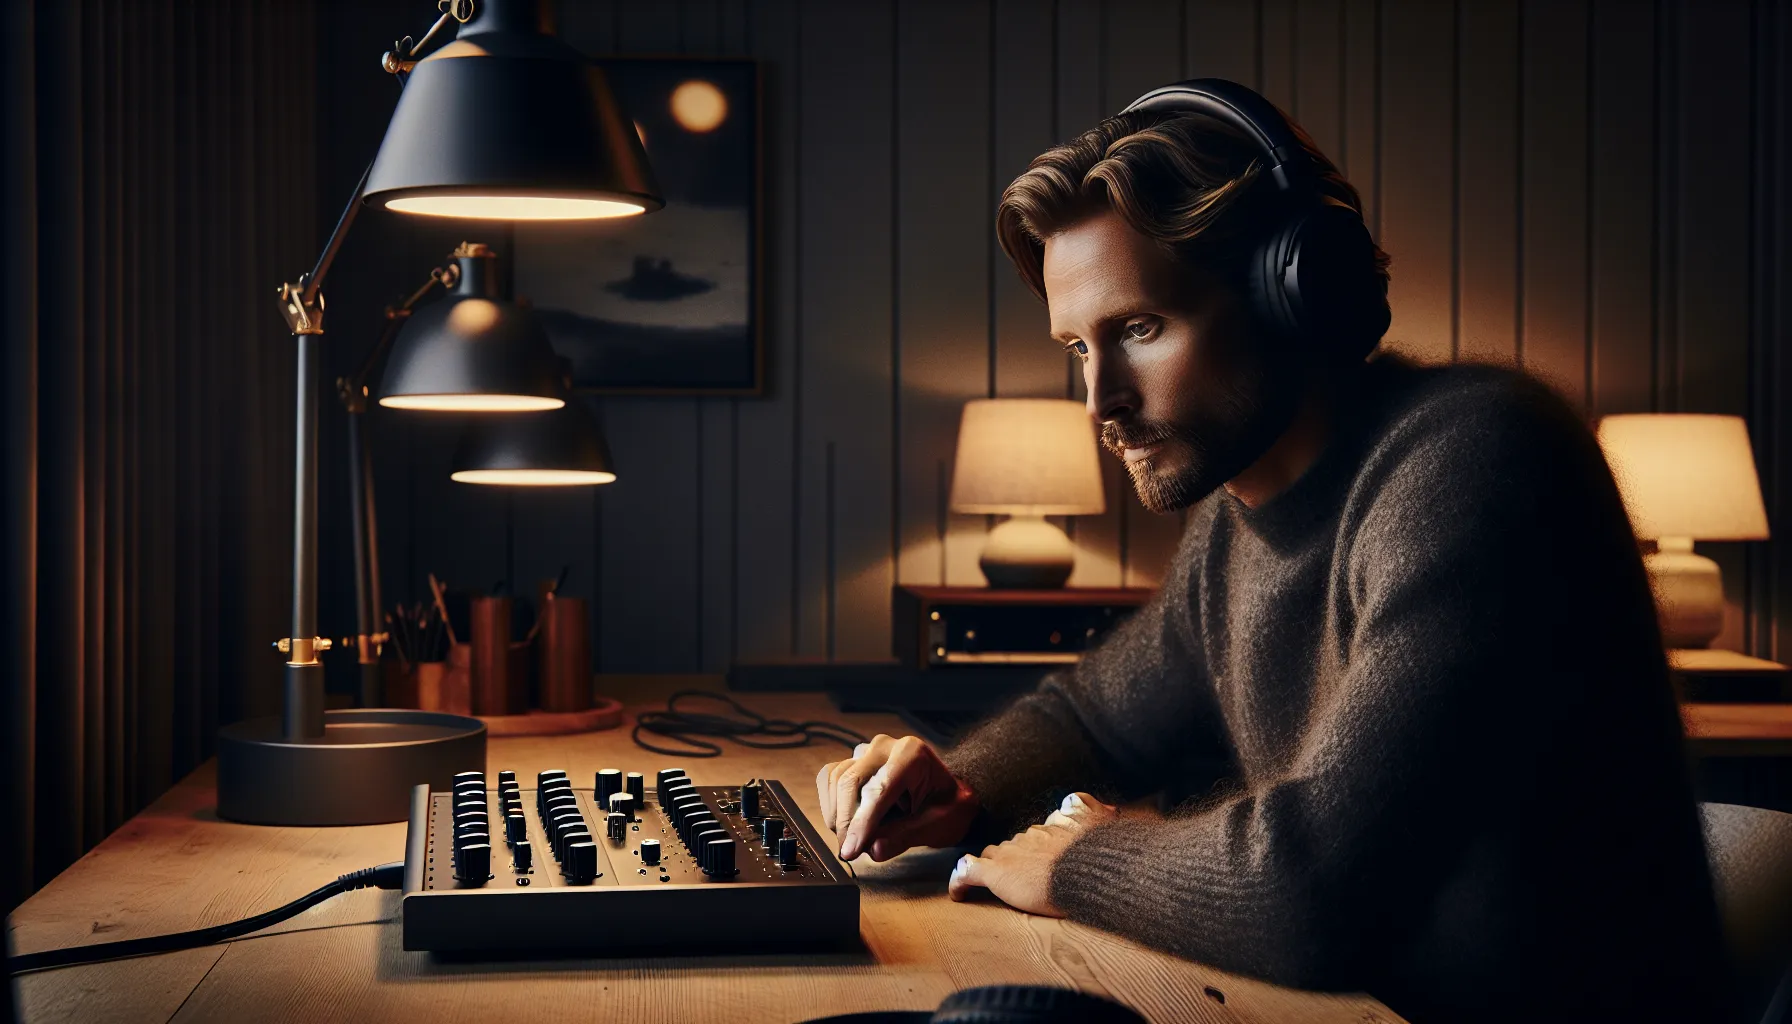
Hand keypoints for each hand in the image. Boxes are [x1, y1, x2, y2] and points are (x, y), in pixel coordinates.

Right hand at [817, 734, 980, 861]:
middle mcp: (885, 747)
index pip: (878, 790)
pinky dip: (831, 805)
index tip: (850, 851)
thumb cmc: (947, 805)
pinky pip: (829, 779)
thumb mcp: (938, 824)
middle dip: (846, 822)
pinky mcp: (853, 761)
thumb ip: (906, 835)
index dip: (861, 823)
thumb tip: (874, 849)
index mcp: (912, 754)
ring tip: (854, 838)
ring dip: (837, 815)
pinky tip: (848, 823)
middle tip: (850, 852)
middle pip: (850, 782)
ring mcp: (867, 751)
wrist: (947, 790)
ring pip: (835, 780)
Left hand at [947, 791, 1116, 916]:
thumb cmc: (1098, 856)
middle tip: (1023, 877)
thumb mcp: (1102, 822)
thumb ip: (1096, 810)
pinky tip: (958, 894)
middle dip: (1016, 858)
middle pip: (1013, 844)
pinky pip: (967, 872)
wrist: (1088, 872)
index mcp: (1052, 826)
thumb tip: (1109, 807)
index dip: (1036, 846)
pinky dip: (960, 882)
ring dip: (993, 867)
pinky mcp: (996, 872)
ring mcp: (1010, 852)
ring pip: (992, 855)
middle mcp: (1029, 835)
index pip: (1037, 833)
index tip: (1042, 858)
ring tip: (997, 884)